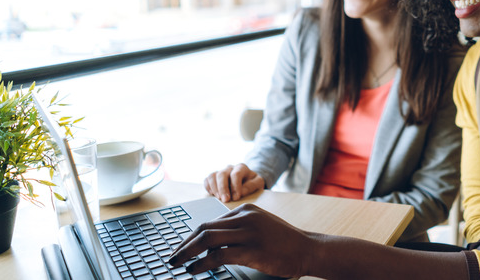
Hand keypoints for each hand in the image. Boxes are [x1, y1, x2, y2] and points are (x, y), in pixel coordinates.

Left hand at [167, 203, 313, 277]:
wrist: (307, 249)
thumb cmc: (284, 242)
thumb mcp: (260, 226)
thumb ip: (238, 229)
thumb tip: (210, 243)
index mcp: (246, 210)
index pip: (210, 222)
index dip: (191, 237)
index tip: (181, 249)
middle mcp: (245, 217)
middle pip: (204, 228)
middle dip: (184, 244)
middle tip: (172, 257)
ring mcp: (249, 232)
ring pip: (208, 239)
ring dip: (188, 252)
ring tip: (177, 264)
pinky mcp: (252, 249)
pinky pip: (219, 255)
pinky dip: (202, 263)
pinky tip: (194, 269)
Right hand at [204, 164, 264, 201]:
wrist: (248, 181)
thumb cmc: (252, 183)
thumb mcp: (258, 183)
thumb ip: (252, 186)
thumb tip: (241, 192)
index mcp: (241, 168)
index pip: (236, 174)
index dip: (235, 186)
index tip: (236, 197)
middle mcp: (230, 168)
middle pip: (222, 174)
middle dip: (223, 188)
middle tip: (225, 200)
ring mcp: (221, 172)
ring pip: (213, 176)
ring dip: (214, 188)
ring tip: (219, 199)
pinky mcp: (214, 178)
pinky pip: (207, 180)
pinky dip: (208, 187)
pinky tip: (213, 195)